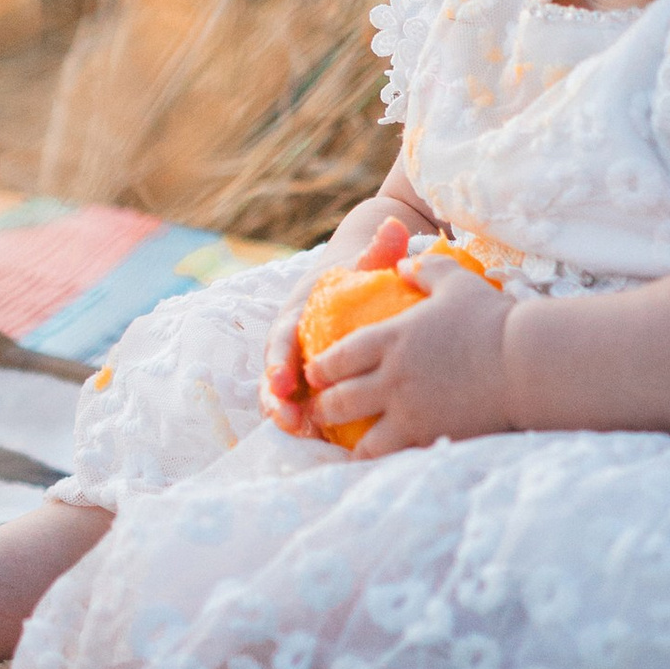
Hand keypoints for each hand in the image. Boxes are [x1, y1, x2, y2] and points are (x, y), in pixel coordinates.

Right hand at [259, 209, 411, 427]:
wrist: (354, 282)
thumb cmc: (361, 273)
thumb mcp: (368, 262)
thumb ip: (379, 249)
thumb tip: (395, 226)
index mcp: (299, 311)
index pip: (283, 335)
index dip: (279, 359)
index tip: (283, 379)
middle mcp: (291, 339)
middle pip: (274, 371)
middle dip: (276, 397)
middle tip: (288, 419)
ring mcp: (298, 363)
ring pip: (283, 394)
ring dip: (286, 414)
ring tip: (300, 434)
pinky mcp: (310, 382)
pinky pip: (303, 404)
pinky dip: (306, 421)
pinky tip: (320, 442)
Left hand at [306, 243, 510, 456]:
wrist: (523, 360)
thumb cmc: (490, 317)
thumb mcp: (454, 280)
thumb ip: (424, 270)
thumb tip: (403, 265)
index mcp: (391, 338)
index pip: (337, 357)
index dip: (319, 368)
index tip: (314, 373)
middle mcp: (392, 378)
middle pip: (339, 401)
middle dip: (322, 408)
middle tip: (318, 411)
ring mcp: (410, 412)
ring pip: (361, 438)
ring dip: (348, 441)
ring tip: (346, 443)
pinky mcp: (430, 435)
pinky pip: (395, 456)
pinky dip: (382, 458)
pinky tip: (381, 458)